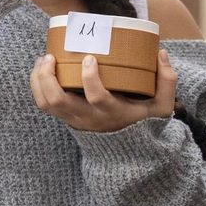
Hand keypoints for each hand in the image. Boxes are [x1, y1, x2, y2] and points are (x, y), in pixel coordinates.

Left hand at [31, 50, 176, 131]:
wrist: (129, 152)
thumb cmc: (144, 122)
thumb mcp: (162, 107)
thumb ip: (167, 81)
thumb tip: (162, 53)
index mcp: (113, 113)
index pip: (96, 98)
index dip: (89, 78)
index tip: (89, 58)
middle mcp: (89, 119)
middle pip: (58, 101)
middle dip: (49, 77)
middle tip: (52, 57)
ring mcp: (75, 120)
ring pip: (46, 103)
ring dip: (39, 80)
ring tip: (44, 59)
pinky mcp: (66, 118)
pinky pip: (44, 104)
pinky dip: (38, 86)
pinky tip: (42, 68)